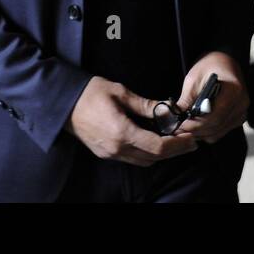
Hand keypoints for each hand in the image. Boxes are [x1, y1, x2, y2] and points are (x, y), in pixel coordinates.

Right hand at [65, 76, 196, 165]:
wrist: (62, 102)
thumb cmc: (89, 92)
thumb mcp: (120, 92)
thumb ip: (145, 104)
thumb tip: (167, 108)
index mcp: (121, 132)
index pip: (157, 147)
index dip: (177, 144)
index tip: (191, 137)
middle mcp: (116, 148)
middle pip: (153, 157)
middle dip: (174, 151)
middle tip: (190, 141)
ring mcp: (110, 153)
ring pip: (143, 161)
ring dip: (161, 154)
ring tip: (174, 140)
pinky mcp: (105, 153)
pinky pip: (132, 159)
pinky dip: (147, 153)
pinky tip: (154, 141)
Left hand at [171, 52, 248, 144]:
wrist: (224, 61)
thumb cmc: (210, 65)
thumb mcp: (194, 78)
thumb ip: (186, 99)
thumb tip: (174, 117)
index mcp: (233, 90)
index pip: (215, 116)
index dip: (196, 124)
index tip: (180, 126)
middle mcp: (241, 103)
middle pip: (216, 126)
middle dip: (195, 130)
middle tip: (178, 129)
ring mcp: (241, 111)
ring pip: (218, 132)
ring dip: (200, 133)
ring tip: (184, 128)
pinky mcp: (238, 117)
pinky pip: (221, 131)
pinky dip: (207, 132)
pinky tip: (196, 126)